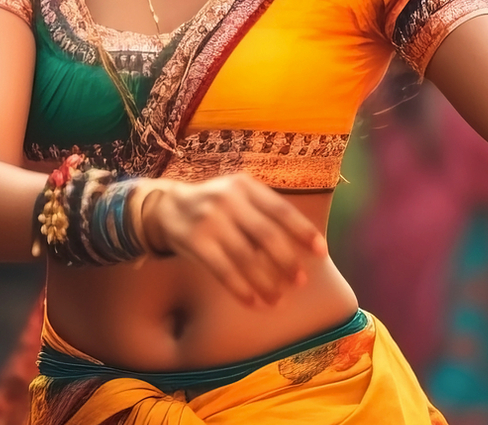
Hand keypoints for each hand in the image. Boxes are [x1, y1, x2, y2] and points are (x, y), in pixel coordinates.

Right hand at [140, 175, 326, 306]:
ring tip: (278, 299)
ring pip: (245, 257)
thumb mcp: (238, 196)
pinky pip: (223, 270)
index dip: (303, 232)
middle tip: (300, 282)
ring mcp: (210, 221)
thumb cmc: (215, 207)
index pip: (281, 210)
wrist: (167, 207)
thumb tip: (301, 247)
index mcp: (245, 186)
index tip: (321, 252)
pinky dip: (240, 289)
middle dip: (287, 261)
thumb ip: (264, 213)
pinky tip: (253, 302)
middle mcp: (228, 200)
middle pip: (266, 235)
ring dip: (265, 282)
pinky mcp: (195, 242)